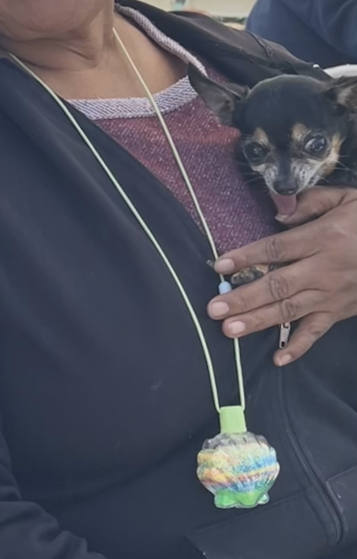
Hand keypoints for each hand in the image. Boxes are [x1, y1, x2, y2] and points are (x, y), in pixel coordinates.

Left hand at [207, 187, 356, 363]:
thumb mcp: (344, 199)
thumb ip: (309, 203)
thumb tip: (278, 214)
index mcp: (321, 239)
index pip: (276, 249)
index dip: (247, 257)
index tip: (220, 265)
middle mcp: (324, 270)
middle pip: (277, 286)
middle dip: (244, 299)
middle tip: (214, 309)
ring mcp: (332, 294)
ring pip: (290, 311)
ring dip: (258, 321)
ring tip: (230, 330)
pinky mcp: (341, 312)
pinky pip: (318, 332)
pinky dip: (299, 348)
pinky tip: (278, 359)